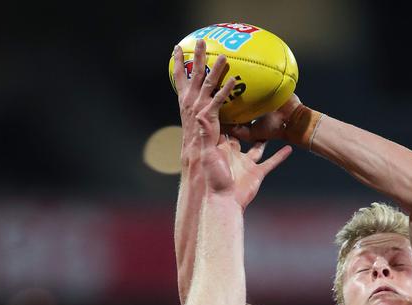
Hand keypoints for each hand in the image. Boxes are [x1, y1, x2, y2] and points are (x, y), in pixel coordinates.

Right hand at [172, 38, 227, 164]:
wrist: (196, 156)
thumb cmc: (197, 141)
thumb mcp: (195, 121)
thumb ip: (200, 109)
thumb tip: (208, 102)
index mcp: (185, 102)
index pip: (180, 78)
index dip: (179, 63)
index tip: (177, 49)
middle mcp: (190, 102)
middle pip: (194, 74)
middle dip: (197, 56)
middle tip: (202, 41)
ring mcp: (199, 108)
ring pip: (207, 82)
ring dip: (215, 68)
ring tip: (223, 55)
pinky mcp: (209, 116)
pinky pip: (219, 99)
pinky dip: (226, 89)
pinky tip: (233, 79)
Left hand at [196, 83, 291, 208]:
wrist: (225, 203)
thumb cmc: (214, 180)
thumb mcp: (208, 153)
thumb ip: (206, 134)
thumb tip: (200, 113)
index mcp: (222, 146)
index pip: (223, 122)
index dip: (225, 108)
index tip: (229, 91)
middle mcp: (234, 152)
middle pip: (241, 131)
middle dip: (244, 118)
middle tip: (251, 99)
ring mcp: (246, 162)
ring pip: (259, 145)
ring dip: (265, 136)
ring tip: (273, 121)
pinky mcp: (257, 172)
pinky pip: (271, 162)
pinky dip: (280, 156)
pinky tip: (290, 147)